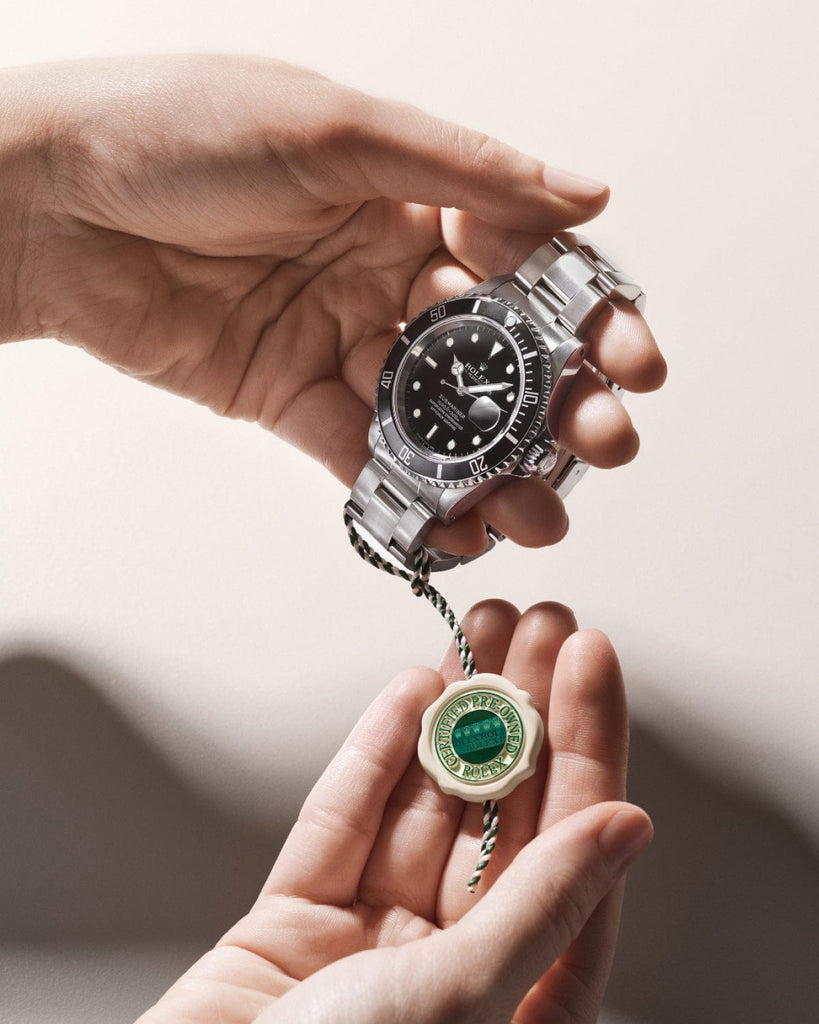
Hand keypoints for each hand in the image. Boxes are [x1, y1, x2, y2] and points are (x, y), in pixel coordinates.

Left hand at [2, 55, 664, 555]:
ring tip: (543, 509)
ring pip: (437, 415)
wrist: (56, 206)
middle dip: (555, 402)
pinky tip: (460, 525)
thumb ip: (466, 174)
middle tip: (605, 444)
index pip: (523, 265)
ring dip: (495, 466)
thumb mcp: (338, 130)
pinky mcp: (292, 399)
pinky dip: (410, 495)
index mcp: (407, 198)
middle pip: (491, 351)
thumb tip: (584, 195)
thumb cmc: (178, 135)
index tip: (631, 355)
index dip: (584, 313)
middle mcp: (382, 272)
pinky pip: (363, 456)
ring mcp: (340, 341)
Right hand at [137, 601, 651, 1023]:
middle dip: (522, 709)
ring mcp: (371, 940)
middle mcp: (451, 966)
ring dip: (453, 715)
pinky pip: (345, 821)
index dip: (585, 743)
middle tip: (537, 622)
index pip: (570, 847)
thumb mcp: (458, 1000)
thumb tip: (627, 830)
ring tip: (479, 632)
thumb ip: (541, 906)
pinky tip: (409, 692)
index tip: (589, 658)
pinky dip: (376, 753)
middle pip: (501, 812)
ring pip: (425, 803)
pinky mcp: (297, 920)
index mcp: (517, 1003)